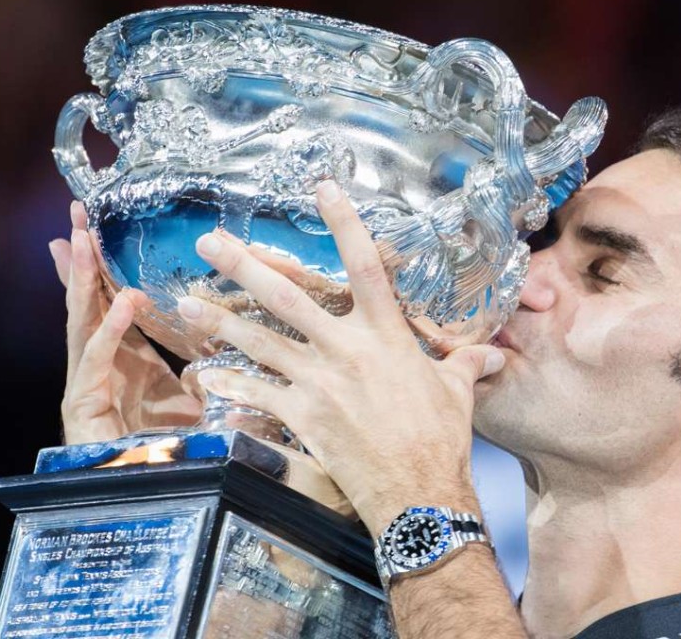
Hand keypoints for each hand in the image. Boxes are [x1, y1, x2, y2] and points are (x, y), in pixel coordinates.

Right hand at [50, 201, 200, 444]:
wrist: (156, 495)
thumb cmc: (175, 451)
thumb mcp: (196, 401)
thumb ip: (204, 373)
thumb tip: (222, 347)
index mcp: (127, 358)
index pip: (111, 300)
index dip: (106, 266)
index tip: (99, 228)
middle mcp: (103, 365)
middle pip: (90, 302)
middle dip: (83, 258)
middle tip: (78, 214)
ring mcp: (88, 384)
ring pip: (83, 322)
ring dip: (84, 280)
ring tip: (84, 241)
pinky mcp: (84, 406)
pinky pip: (97, 362)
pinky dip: (110, 332)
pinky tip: (125, 303)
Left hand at [175, 182, 504, 534]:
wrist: (419, 491)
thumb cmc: (441, 438)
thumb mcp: (457, 391)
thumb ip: (466, 363)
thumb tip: (493, 355)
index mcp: (386, 334)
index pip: (364, 265)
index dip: (344, 222)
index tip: (322, 187)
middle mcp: (346, 349)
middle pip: (287, 297)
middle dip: (244, 266)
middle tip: (209, 242)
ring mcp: (319, 382)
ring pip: (260, 342)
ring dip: (220, 322)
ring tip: (187, 304)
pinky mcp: (302, 416)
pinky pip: (258, 395)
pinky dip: (231, 387)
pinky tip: (205, 379)